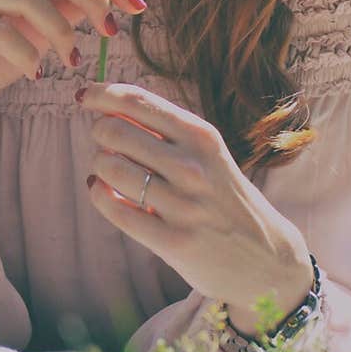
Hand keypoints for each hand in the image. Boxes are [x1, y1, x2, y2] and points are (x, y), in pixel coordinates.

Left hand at [79, 81, 312, 322]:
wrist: (265, 257)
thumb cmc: (224, 197)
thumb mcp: (208, 155)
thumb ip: (166, 132)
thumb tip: (108, 106)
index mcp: (202, 136)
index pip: (138, 101)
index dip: (102, 93)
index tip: (85, 95)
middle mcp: (192, 166)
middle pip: (114, 131)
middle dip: (99, 132)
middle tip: (105, 142)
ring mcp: (183, 205)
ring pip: (109, 168)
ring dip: (99, 165)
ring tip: (108, 170)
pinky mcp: (172, 241)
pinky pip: (114, 209)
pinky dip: (99, 195)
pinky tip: (102, 191)